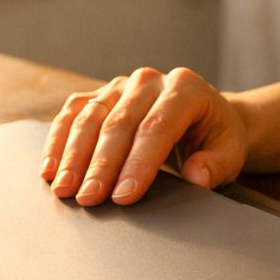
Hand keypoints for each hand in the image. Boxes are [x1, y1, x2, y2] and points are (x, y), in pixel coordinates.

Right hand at [42, 67, 247, 205]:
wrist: (203, 116)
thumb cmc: (215, 137)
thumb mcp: (229, 152)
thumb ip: (215, 164)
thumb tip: (196, 176)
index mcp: (185, 88)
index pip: (157, 126)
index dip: (139, 163)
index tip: (124, 196)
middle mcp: (149, 81)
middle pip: (119, 122)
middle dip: (100, 164)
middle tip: (87, 199)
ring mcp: (121, 85)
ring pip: (90, 116)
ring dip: (73, 155)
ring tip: (63, 189)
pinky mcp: (100, 95)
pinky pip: (73, 113)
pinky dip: (58, 140)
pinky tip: (50, 169)